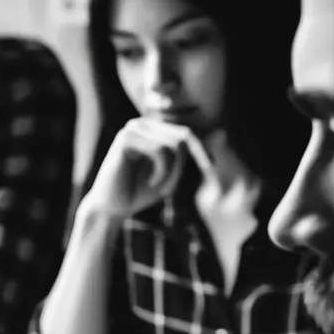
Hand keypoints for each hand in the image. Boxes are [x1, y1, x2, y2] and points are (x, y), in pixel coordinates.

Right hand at [82, 117, 217, 219]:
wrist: (110, 209)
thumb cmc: (138, 192)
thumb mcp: (170, 172)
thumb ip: (188, 154)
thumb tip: (222, 132)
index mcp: (151, 130)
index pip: (186, 132)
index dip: (201, 150)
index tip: (210, 167)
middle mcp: (142, 124)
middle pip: (183, 136)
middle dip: (182, 166)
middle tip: (169, 190)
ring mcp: (133, 128)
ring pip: (174, 144)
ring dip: (173, 172)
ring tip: (160, 188)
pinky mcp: (126, 138)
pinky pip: (161, 151)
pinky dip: (162, 172)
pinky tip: (151, 183)